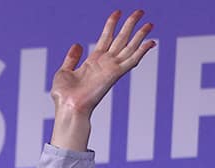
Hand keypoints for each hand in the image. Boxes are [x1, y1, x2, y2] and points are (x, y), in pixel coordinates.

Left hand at [50, 10, 153, 150]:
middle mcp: (105, 63)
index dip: (111, 24)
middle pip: (121, 39)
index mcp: (93, 61)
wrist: (68, 107)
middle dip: (130, 24)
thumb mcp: (64, 71)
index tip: (117, 12)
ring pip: (130, 47)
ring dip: (140, 35)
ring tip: (149, 23)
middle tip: (140, 11)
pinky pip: (132, 61)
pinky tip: (151, 42)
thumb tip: (78, 44)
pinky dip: (142, 52)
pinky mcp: (115, 74)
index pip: (106, 38)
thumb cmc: (64, 95)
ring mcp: (111, 68)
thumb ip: (72, 58)